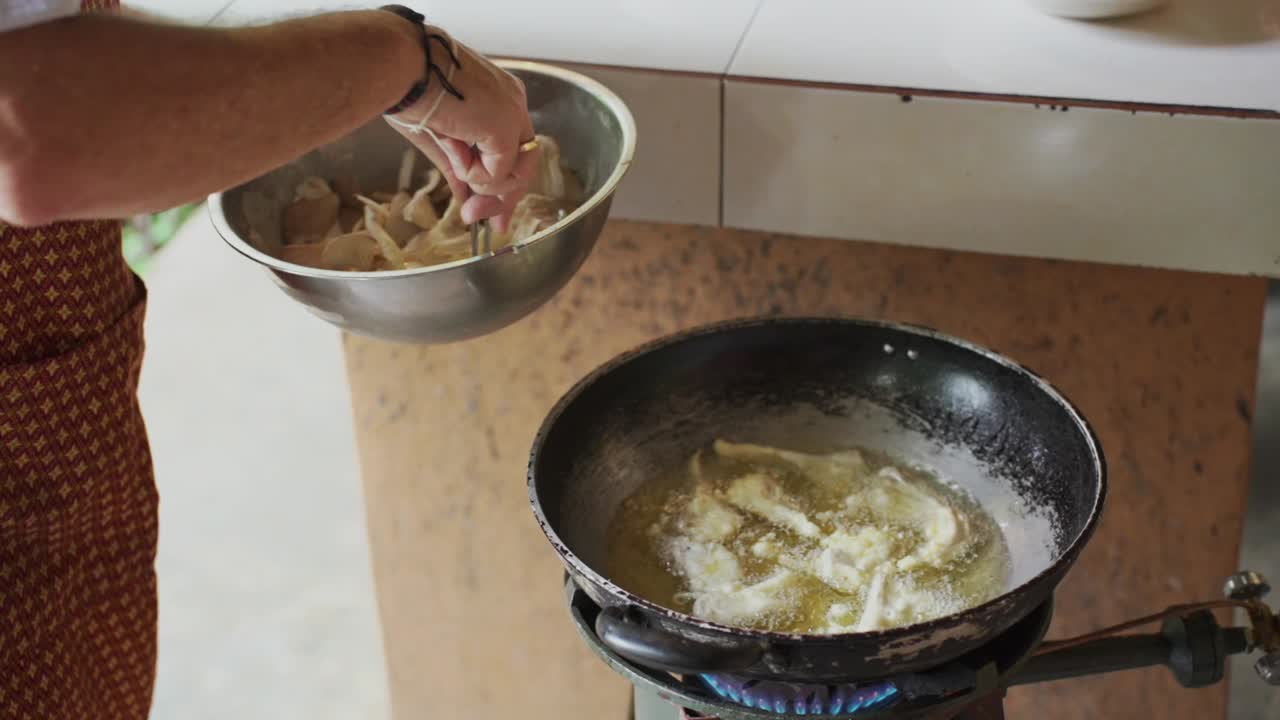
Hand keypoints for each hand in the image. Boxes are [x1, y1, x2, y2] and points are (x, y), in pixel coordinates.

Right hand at [388, 29, 538, 231]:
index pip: (514, 150)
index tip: (490, 216)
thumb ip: (459, 169)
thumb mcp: (438, 136)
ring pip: (513, 174)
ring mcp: (512, 113)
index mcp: (498, 97)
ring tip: (451, 153)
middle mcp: (512, 101)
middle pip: (523, 165)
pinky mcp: (505, 128)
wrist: (398, 66)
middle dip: (502, 200)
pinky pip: (497, 174)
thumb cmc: (406, 90)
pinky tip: (453, 145)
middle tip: (480, 221)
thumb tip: (466, 200)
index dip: (504, 185)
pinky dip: (472, 173)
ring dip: (479, 180)